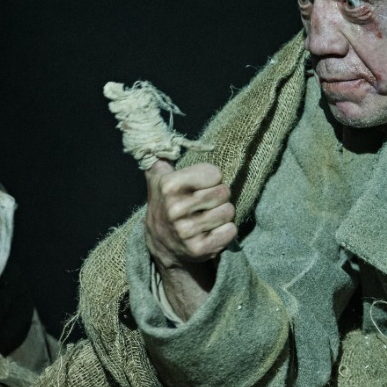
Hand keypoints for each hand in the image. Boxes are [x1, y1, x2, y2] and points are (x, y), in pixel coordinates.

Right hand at [143, 160, 236, 318]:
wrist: (163, 245)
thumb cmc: (167, 204)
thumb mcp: (158, 179)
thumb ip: (161, 158)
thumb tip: (156, 137)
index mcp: (168, 186)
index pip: (215, 173)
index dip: (211, 179)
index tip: (199, 187)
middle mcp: (175, 208)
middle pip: (224, 192)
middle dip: (219, 197)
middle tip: (205, 205)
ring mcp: (186, 231)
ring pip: (228, 211)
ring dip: (222, 215)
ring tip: (207, 218)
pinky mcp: (199, 249)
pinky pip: (230, 231)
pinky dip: (225, 231)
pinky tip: (211, 232)